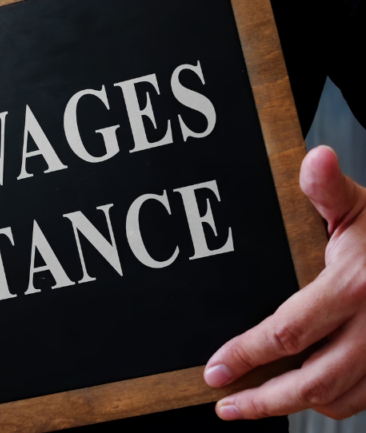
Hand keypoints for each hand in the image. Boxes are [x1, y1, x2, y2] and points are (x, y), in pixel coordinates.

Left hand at [203, 145, 365, 419]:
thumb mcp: (361, 206)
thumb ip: (329, 189)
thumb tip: (314, 157)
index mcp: (353, 287)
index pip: (286, 333)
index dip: (245, 355)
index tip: (214, 370)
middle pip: (312, 381)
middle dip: (263, 400)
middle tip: (224, 405)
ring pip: (339, 397)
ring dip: (293, 407)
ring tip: (252, 406)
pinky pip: (364, 398)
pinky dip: (332, 404)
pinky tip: (304, 397)